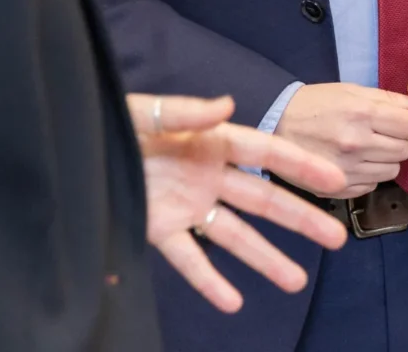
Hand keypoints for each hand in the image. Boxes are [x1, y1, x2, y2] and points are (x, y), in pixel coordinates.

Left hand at [129, 94, 348, 313]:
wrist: (71, 148)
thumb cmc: (111, 123)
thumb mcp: (146, 112)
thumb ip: (186, 112)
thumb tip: (227, 105)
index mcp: (211, 141)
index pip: (265, 153)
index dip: (301, 165)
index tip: (335, 178)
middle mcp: (208, 176)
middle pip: (263, 201)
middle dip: (300, 219)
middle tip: (336, 238)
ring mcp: (187, 206)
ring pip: (235, 235)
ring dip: (266, 258)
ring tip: (296, 281)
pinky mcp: (160, 230)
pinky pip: (189, 259)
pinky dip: (209, 281)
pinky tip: (232, 302)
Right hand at [274, 83, 407, 197]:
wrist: (275, 124)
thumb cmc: (315, 103)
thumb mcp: (352, 90)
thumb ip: (389, 99)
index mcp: (361, 115)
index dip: (405, 122)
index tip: (393, 121)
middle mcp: (356, 144)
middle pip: (404, 151)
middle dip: (397, 141)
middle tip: (379, 134)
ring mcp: (346, 170)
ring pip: (392, 172)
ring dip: (385, 160)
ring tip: (366, 148)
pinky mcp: (337, 189)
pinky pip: (372, 186)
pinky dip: (369, 176)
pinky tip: (354, 163)